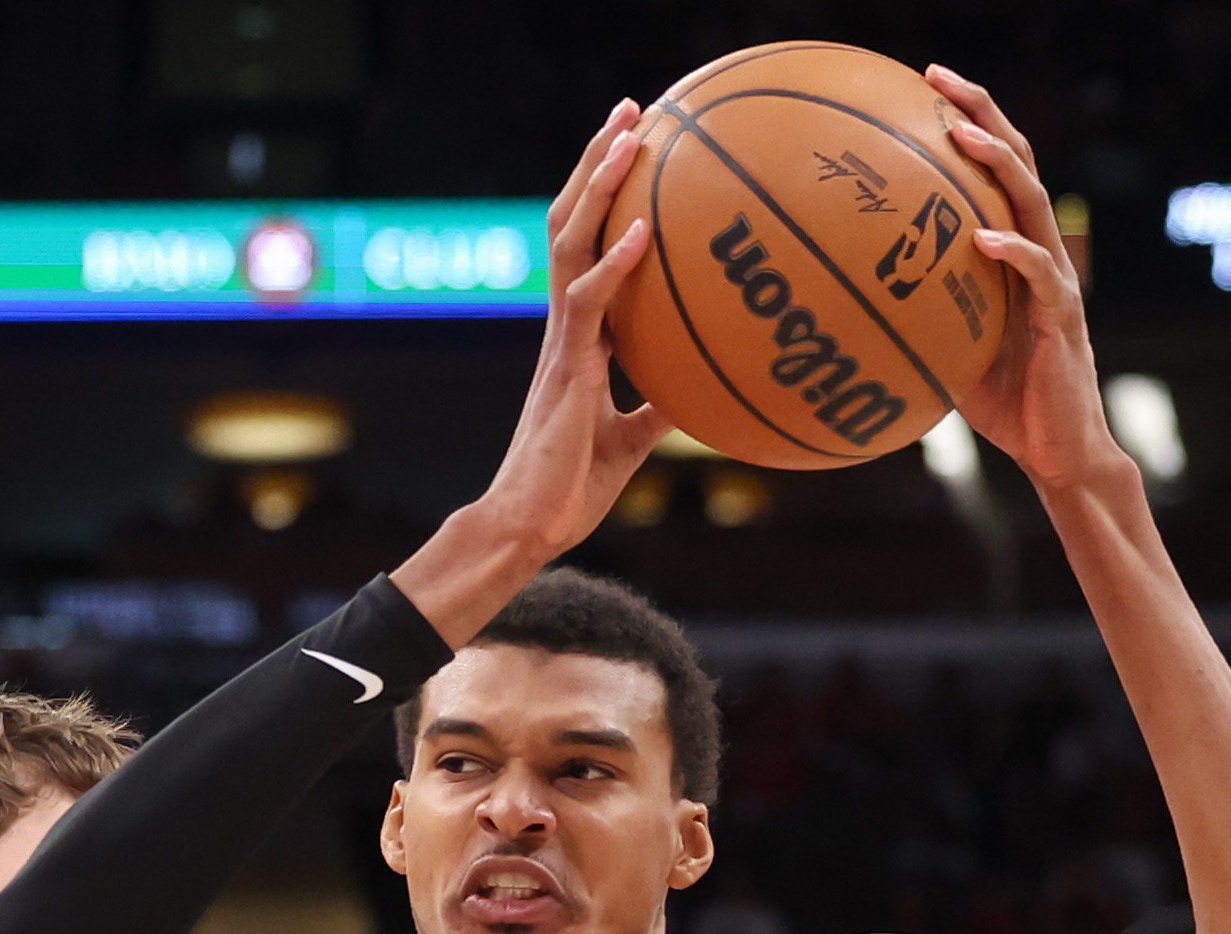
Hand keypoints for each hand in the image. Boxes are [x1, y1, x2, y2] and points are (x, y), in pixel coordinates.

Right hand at [446, 105, 672, 579]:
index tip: (634, 151)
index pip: (587, 247)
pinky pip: (588, 303)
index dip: (605, 198)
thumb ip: (658, 406)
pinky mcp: (564, 368)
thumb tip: (697, 389)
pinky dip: (615, 264)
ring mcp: (561, 341)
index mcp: (579, 336)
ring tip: (626, 135)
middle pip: (573, 223)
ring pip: (571, 243)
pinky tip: (642, 232)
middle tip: (629, 111)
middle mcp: (566, 326)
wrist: (533, 525)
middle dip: (597, 165)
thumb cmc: (572, 489)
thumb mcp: (632, 440)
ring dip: (598, 187)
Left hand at [921, 68, 1121, 497]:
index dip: (969, 123)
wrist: (1059, 453)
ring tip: (961, 135)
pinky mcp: (1064, 319)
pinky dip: (1013, 252)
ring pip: (1033, 204)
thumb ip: (920, 312)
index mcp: (1016, 254)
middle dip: (982, 114)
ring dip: (997, 164)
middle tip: (938, 78)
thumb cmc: (1005, 405)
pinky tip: (983, 236)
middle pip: (1019, 164)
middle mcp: (1042, 254)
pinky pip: (1039, 275)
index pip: (998, 172)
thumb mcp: (949, 347)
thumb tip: (847, 299)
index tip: (926, 86)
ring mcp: (1056, 283)